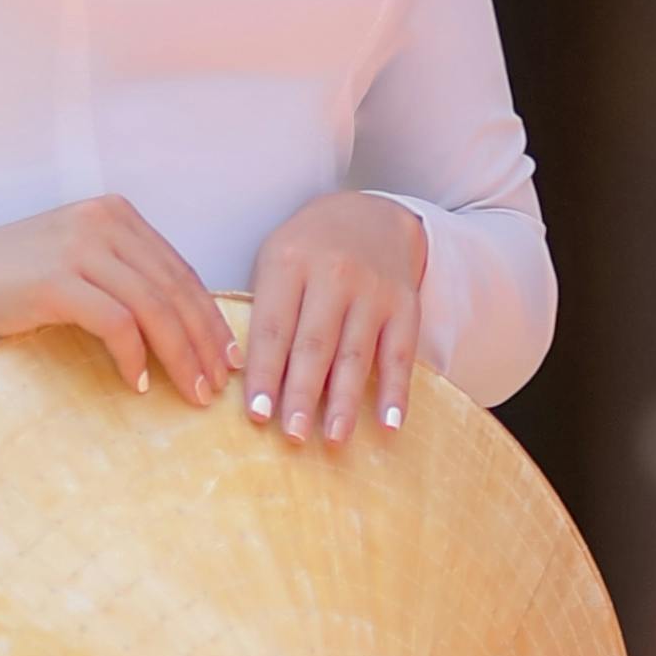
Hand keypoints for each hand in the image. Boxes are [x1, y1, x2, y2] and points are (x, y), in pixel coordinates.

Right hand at [0, 194, 231, 404]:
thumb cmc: (4, 278)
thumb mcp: (73, 264)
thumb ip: (119, 277)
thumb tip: (175, 326)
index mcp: (114, 214)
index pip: (180, 269)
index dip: (209, 316)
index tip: (226, 356)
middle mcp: (103, 221)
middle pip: (175, 288)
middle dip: (203, 341)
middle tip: (217, 384)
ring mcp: (79, 248)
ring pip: (153, 307)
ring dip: (179, 355)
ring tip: (190, 392)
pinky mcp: (56, 280)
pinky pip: (116, 323)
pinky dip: (133, 356)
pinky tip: (137, 383)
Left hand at [240, 191, 428, 449]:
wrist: (372, 216)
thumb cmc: (308, 251)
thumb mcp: (276, 262)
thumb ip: (266, 312)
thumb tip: (250, 382)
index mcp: (289, 263)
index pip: (273, 328)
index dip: (265, 373)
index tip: (257, 414)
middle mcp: (334, 274)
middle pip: (315, 344)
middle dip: (303, 394)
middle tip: (292, 436)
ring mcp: (373, 290)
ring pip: (357, 354)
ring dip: (345, 402)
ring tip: (334, 439)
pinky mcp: (406, 306)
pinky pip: (401, 354)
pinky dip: (396, 392)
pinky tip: (388, 425)